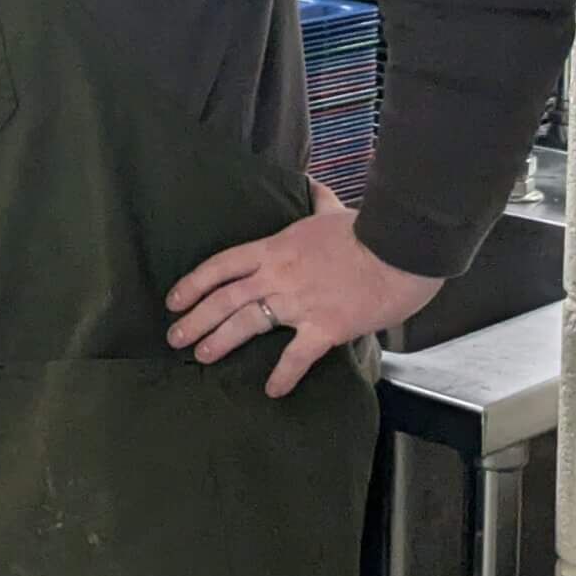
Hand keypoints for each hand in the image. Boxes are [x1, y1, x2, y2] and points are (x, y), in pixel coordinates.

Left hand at [166, 181, 443, 397]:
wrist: (401, 250)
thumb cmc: (368, 230)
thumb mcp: (333, 211)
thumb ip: (317, 201)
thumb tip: (311, 184)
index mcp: (274, 249)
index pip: (221, 265)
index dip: (193, 283)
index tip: (174, 300)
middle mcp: (277, 276)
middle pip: (225, 298)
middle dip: (195, 318)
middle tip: (174, 337)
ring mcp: (298, 303)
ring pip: (247, 324)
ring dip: (220, 341)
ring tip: (200, 356)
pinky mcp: (325, 327)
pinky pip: (297, 356)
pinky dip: (283, 375)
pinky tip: (272, 391)